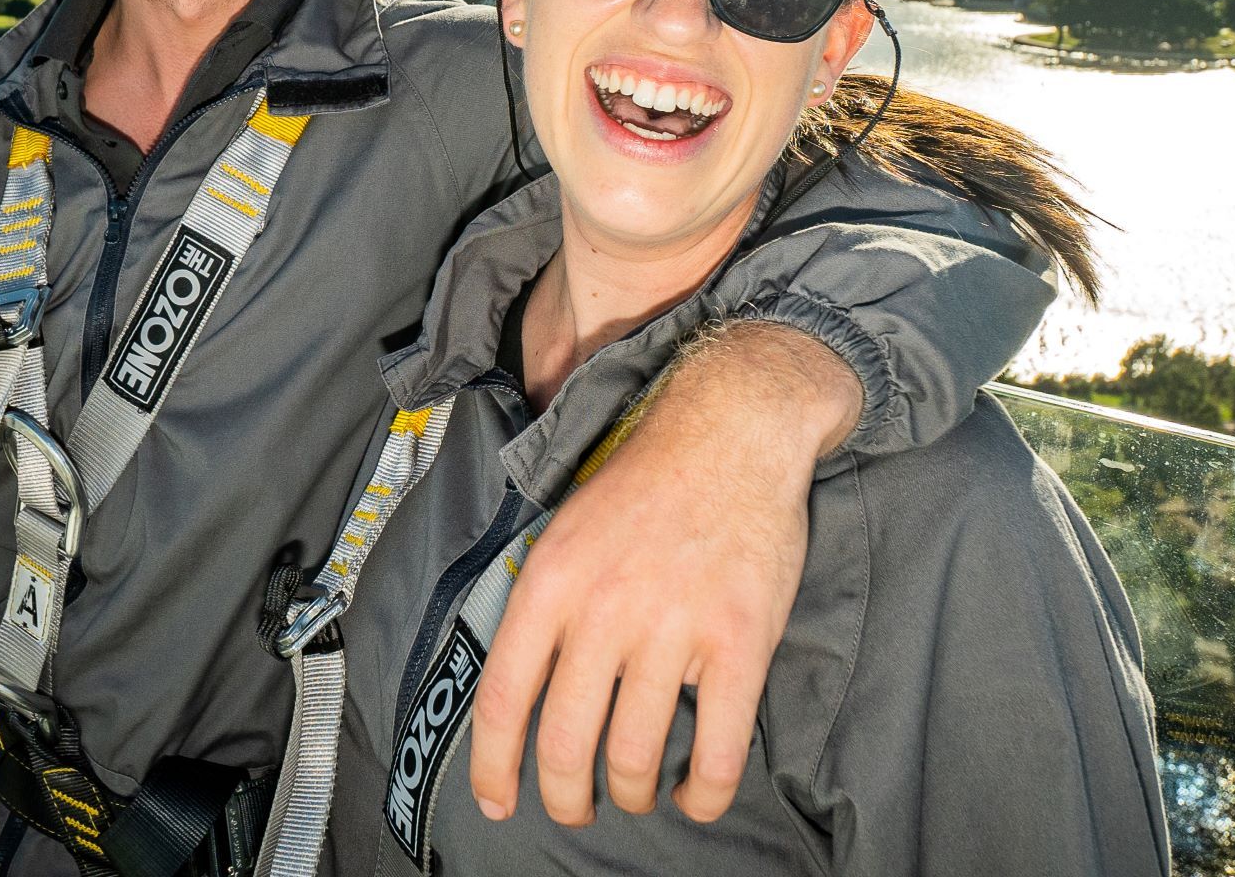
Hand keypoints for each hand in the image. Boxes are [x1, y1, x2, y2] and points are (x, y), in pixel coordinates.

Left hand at [467, 322, 858, 826]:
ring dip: (633, 792)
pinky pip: (717, 751)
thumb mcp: (564, 528)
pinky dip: (703, 793)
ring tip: (637, 790)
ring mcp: (674, 628)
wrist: (730, 428)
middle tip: (576, 807)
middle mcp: (603, 610)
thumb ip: (541, 602)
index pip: (504, 699)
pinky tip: (695, 794)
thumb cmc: (645, 479)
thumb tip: (519, 685)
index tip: (497, 801)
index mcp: (551, 582)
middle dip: (565, 796)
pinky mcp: (740, 642)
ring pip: (635, 757)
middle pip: (565, 743)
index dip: (495, 766)